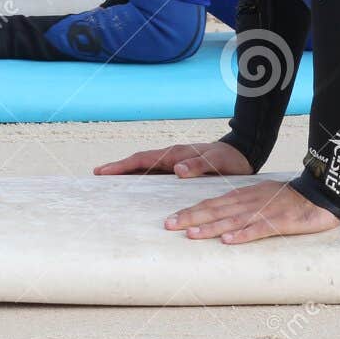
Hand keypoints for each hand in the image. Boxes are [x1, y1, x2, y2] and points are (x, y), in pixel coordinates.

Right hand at [94, 141, 252, 178]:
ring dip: (127, 173)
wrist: (242, 153)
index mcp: (175, 154)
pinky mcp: (179, 168)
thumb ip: (198, 165)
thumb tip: (178, 169)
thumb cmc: (229, 159)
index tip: (103, 172)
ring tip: (110, 181)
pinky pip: (154, 173)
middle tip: (97, 176)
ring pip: (144, 167)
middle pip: (137, 162)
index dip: (122, 166)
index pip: (142, 160)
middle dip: (117, 168)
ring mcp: (174, 162)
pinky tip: (136, 185)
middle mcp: (171, 157)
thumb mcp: (216, 162)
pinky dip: (141, 176)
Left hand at [163, 180, 339, 243]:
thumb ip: (238, 206)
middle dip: (190, 218)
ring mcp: (262, 212)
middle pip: (214, 211)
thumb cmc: (285, 198)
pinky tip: (228, 241)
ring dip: (210, 227)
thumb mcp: (256, 197)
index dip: (189, 212)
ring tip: (191, 234)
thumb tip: (217, 219)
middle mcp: (247, 203)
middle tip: (169, 226)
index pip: (209, 204)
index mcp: (240, 197)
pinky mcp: (278, 222)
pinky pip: (258, 229)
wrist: (318, 193)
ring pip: (231, 220)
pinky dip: (243, 235)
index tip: (170, 220)